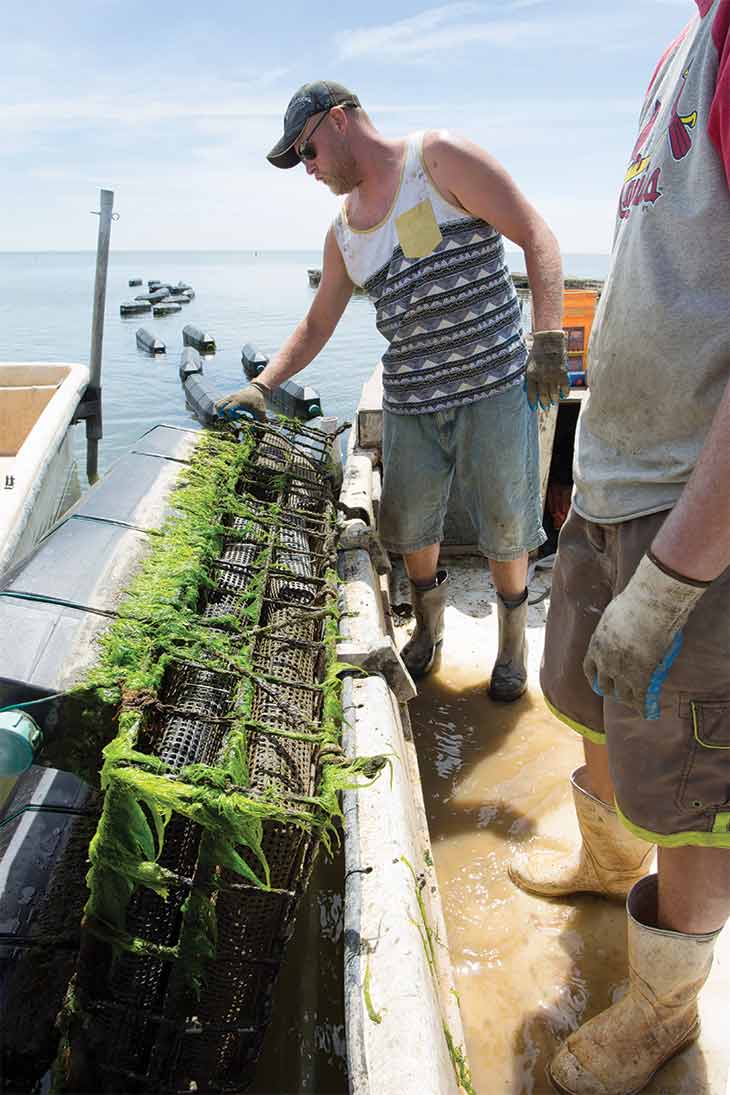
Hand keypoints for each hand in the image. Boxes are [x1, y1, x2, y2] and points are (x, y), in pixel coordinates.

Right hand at [215, 380, 268, 421]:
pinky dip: (222, 410)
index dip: (230, 416)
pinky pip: (219, 404)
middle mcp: (231, 398)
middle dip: (222, 415)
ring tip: (230, 415)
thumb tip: (259, 434)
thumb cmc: (258, 402)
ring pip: (217, 404)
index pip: (226, 409)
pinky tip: (231, 412)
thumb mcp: (261, 412)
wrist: (257, 390)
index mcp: (238, 401)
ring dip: (221, 412)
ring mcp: (228, 397)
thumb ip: (260, 422)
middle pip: (218, 406)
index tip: (238, 417)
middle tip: (231, 418)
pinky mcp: (228, 398)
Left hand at [525, 330, 568, 409]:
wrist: (549, 339)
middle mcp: (541, 376)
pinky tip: (563, 395)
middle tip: (546, 407)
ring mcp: (553, 375)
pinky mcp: (562, 372)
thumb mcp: (528, 364)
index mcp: (531, 375)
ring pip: (554, 394)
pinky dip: (565, 393)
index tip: (534, 408)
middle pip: (543, 396)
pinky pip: (565, 387)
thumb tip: (525, 390)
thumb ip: (527, 377)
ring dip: (554, 400)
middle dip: (544, 403)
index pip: (531, 393)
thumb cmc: (537, 352)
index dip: (533, 402)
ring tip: (554, 402)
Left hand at [583, 553, 707, 718]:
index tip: (598, 682)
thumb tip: (623, 621)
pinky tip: (649, 711)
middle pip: (604, 685)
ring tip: (635, 705)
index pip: (589, 668)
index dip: (594, 678)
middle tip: (618, 696)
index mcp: (596, 646)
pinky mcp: (640, 678)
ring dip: (628, 701)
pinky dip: (644, 706)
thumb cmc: (633, 605)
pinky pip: (640, 697)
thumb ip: (616, 624)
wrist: (646, 610)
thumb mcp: (615, 615)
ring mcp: (621, 672)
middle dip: (611, 692)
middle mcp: (604, 663)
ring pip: (622, 694)